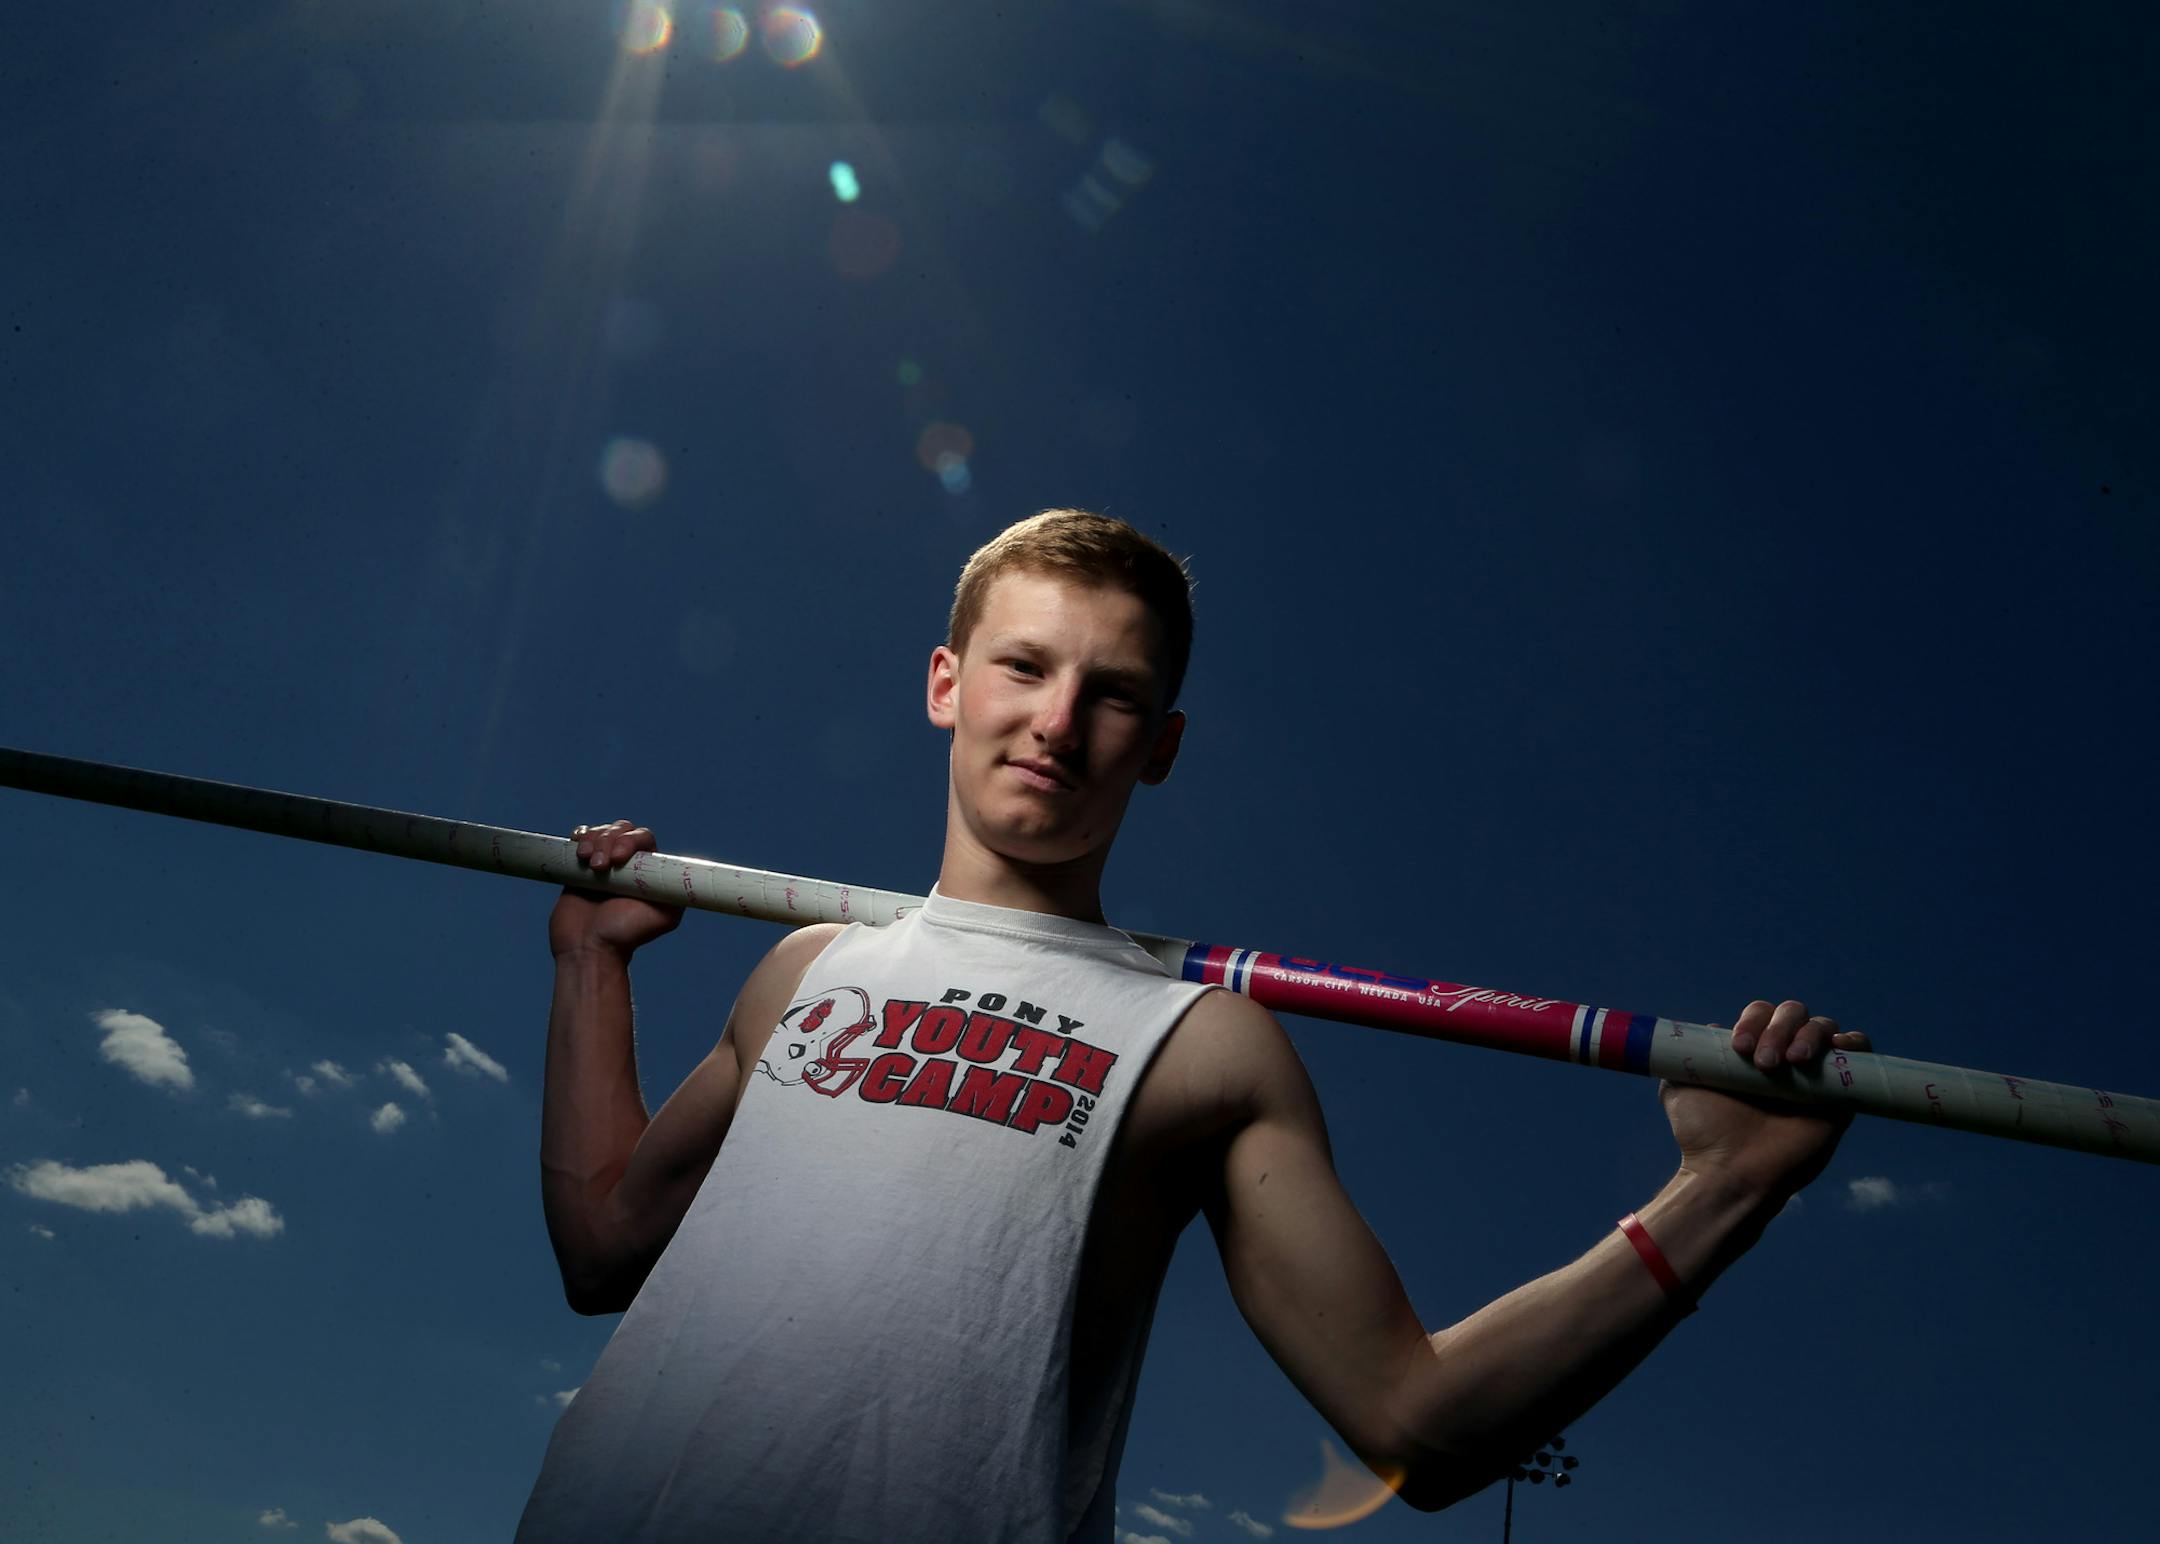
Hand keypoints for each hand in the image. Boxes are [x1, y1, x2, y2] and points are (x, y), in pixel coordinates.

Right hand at [547, 820, 683, 960]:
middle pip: (622, 830)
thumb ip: (679, 893)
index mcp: (648, 870)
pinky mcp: (580, 866)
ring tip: (587, 863)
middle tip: (600, 867)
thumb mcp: (664, 917)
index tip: (619, 858)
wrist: (589, 948)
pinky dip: (581, 836)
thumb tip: (692, 875)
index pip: (643, 838)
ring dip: (594, 840)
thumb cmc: (626, 936)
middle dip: (609, 840)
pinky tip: (577, 846)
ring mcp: (604, 862)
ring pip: (602, 832)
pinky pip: (582, 837)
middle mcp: (627, 864)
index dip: (631, 840)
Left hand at [1660, 999, 1873, 1204]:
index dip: (1753, 1021)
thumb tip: (1711, 1030)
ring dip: (1809, 1035)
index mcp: (1750, 1053)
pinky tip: (1837, 1048)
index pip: (1762, 1014)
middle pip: (1794, 1014)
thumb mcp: (1679, 1088)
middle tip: (1763, 1063)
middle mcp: (1784, 1058)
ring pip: (1824, 1029)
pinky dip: (1854, 1043)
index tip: (1739, 1047)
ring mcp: (1814, 1075)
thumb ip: (1690, 1056)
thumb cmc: (1705, 1135)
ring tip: (1793, 1063)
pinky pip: (1860, 1056)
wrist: (1732, 1172)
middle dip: (1780, 1028)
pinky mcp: (1841, 1096)